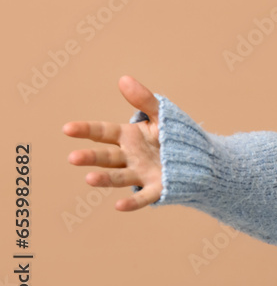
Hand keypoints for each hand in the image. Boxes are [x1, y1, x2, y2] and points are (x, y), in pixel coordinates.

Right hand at [63, 75, 163, 210]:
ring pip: (119, 177)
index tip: (67, 128)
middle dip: (90, 157)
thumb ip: (144, 100)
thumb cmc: (175, 135)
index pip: (102, 132)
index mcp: (128, 137)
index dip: (85, 130)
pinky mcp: (157, 189)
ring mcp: (141, 174)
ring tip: (89, 178)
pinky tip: (119, 206)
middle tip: (73, 158)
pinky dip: (132, 202)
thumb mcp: (162, 114)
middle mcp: (130, 157)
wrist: (200, 157)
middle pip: (107, 157)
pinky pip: (142, 197)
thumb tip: (123, 79)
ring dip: (104, 179)